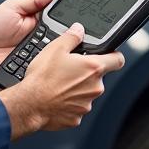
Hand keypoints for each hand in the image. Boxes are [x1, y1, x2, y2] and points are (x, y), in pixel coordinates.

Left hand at [0, 0, 59, 81]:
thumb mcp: (13, 8)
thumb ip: (35, 0)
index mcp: (39, 24)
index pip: (60, 22)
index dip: (66, 20)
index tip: (72, 16)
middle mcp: (41, 41)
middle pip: (60, 40)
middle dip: (59, 37)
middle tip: (49, 34)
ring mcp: (37, 56)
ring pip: (54, 56)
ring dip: (49, 52)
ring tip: (39, 47)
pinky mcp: (31, 70)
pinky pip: (42, 71)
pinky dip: (42, 67)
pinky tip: (38, 62)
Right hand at [0, 23, 124, 139]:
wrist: (30, 104)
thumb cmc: (42, 78)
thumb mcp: (55, 49)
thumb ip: (72, 37)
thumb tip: (79, 30)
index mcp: (93, 68)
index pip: (118, 60)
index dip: (114, 56)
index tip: (109, 55)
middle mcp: (94, 88)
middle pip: (98, 77)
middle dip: (86, 74)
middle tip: (68, 70)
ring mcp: (86, 104)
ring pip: (86, 93)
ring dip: (77, 89)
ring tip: (58, 85)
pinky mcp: (77, 118)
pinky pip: (76, 107)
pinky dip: (68, 103)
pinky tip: (55, 98)